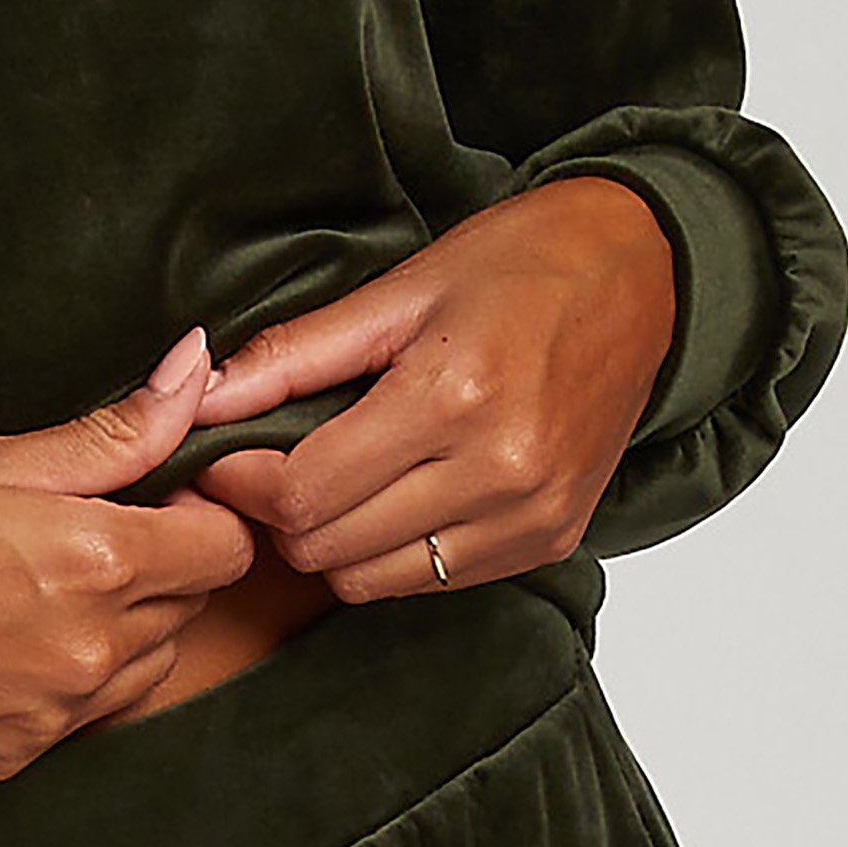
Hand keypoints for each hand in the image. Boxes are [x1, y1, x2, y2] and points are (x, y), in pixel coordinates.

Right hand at [0, 328, 258, 782]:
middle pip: (189, 607)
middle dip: (158, 560)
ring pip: (146, 666)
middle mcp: (89, 653)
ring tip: (42, 576)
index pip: (223, 550)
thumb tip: (196, 368)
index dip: (198, 510)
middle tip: (82, 522)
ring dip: (124, 623)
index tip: (157, 491)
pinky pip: (84, 716)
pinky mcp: (14, 758)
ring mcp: (52, 718)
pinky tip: (7, 631)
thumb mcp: (0, 452)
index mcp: (96, 561)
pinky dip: (68, 676)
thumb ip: (119, 428)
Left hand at [174, 178, 676, 600]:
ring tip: (320, 477)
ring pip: (377, 583)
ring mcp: (532, 518)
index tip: (219, 452)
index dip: (241, 481)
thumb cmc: (521, 263)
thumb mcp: (400, 289)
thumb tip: (204, 391)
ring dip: (331, 542)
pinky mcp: (553, 541)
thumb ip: (296, 351)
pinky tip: (387, 493)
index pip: (305, 494)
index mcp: (452, 399)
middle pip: (333, 550)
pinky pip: (438, 580)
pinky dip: (393, 552)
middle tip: (258, 464)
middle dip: (276, 514)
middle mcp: (499, 474)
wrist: (644, 276)